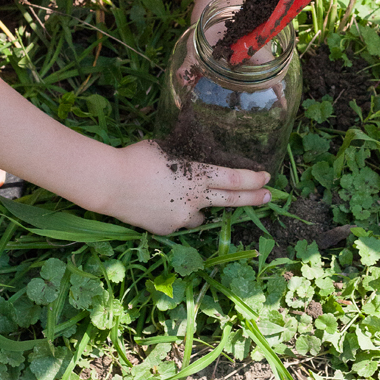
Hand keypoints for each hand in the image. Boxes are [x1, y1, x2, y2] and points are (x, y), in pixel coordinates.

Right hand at [96, 140, 270, 233]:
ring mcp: (182, 217)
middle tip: (268, 197)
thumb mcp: (167, 149)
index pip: (234, 179)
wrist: (110, 183)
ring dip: (199, 207)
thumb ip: (186, 159)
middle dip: (253, 198)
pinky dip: (176, 214)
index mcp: (197, 175)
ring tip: (178, 196)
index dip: (253, 180)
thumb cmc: (138, 157)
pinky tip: (159, 203)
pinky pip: (180, 221)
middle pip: (232, 200)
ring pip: (201, 215)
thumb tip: (193, 160)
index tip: (267, 178)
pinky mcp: (168, 230)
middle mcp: (195, 199)